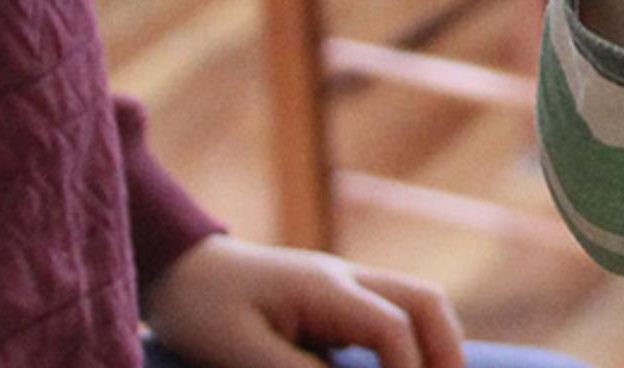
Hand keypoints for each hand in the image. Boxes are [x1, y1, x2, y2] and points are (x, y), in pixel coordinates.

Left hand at [143, 236, 464, 367]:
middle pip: (426, 301)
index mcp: (323, 287)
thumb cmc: (199, 311)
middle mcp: (344, 278)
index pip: (393, 327)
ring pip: (416, 304)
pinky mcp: (335, 301)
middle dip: (448, 353)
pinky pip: (393, 315)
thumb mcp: (238, 354)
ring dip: (436, 347)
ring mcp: (343, 285)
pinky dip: (410, 346)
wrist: (176, 268)